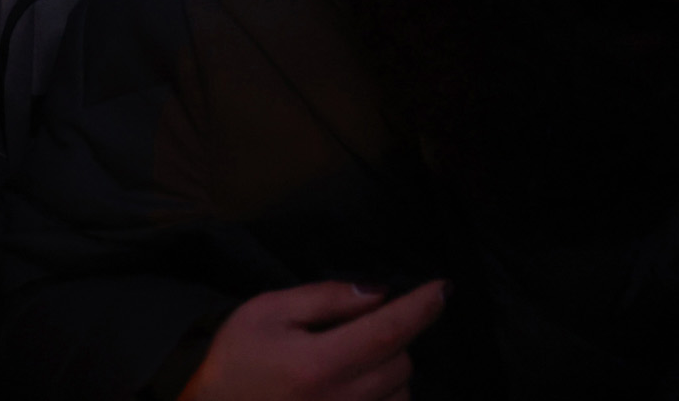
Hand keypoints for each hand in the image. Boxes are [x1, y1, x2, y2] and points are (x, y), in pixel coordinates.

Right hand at [180, 280, 446, 400]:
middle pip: (401, 363)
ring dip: (389, 372)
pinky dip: (383, 397)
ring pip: (401, 395)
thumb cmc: (237, 360)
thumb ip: (325, 297)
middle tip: (355, 327)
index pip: (388, 331)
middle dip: (391, 337)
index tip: (442, 288)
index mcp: (319, 365)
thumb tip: (378, 293)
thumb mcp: (268, 311)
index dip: (421, 307)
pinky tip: (355, 386)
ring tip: (351, 362)